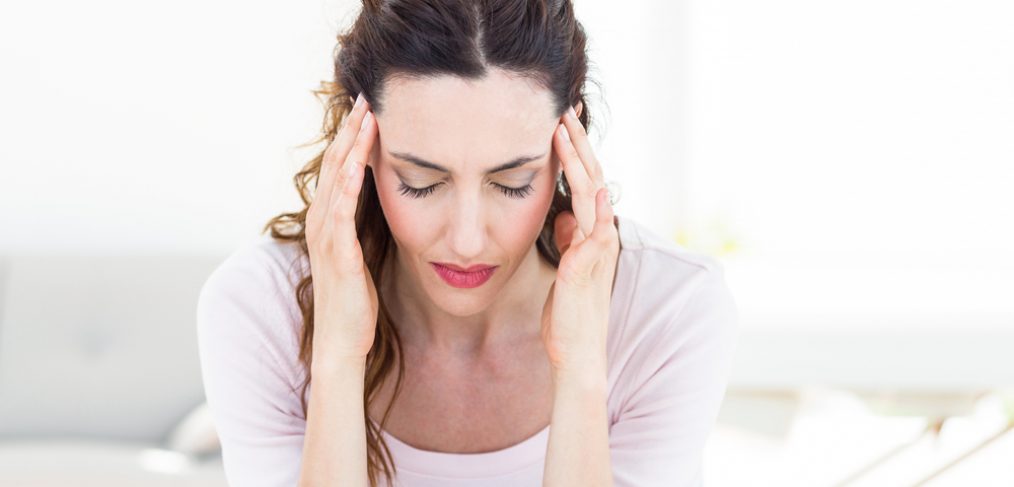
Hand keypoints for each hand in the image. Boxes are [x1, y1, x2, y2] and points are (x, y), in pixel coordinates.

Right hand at [304, 93, 379, 363]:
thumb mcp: (360, 256)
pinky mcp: (337, 256)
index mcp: (329, 222)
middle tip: (366, 97)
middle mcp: (322, 224)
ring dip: (351, 149)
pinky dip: (348, 187)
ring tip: (365, 118)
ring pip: (337, 182)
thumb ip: (362, 229)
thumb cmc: (353, 303)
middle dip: (351, 131)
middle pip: (335, 166)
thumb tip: (378, 207)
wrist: (341, 344)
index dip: (353, 138)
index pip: (341, 170)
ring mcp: (326, 239)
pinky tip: (358, 166)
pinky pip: (341, 214)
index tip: (369, 109)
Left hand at [539, 104, 620, 377]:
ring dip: (578, 161)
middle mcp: (599, 236)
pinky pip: (592, 231)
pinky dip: (591, 207)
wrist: (577, 352)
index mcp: (591, 233)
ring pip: (590, 195)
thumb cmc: (568, 312)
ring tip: (566, 131)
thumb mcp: (565, 266)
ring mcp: (595, 250)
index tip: (560, 121)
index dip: (574, 152)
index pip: (584, 182)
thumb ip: (567, 239)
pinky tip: (588, 186)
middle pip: (591, 178)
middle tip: (565, 109)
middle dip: (577, 143)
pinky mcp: (585, 268)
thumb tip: (564, 216)